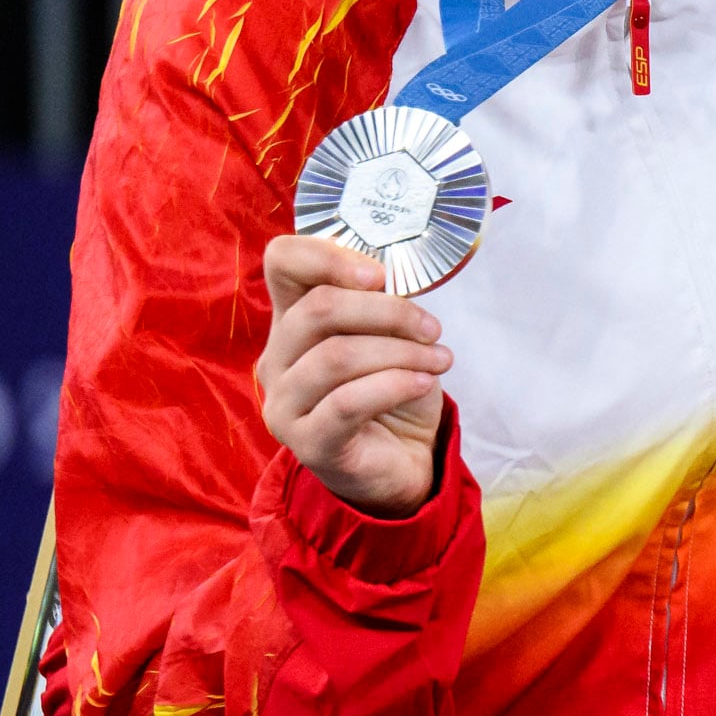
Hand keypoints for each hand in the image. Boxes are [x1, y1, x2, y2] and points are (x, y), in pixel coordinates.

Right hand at [254, 233, 452, 516]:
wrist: (401, 461)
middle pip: (318, 308)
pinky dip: (396, 384)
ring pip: (337, 356)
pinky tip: (424, 383)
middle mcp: (276, 359)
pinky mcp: (307, 442)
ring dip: (401, 351)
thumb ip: (379, 304)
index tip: (380, 274)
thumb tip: (389, 276)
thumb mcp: (390, 338)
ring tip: (439, 360)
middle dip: (388, 311)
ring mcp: (284, 403)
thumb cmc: (393, 390)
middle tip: (432, 328)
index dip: (328, 255)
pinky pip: (349, 402)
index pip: (282, 262)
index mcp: (292, 321)